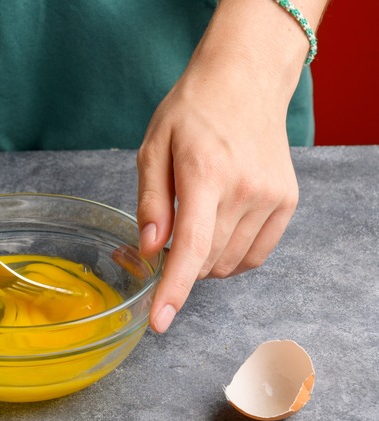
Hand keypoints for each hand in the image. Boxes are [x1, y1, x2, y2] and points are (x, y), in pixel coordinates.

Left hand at [136, 49, 299, 333]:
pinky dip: (230, 257)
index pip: (192, 247)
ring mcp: (272, 197)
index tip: (160, 323)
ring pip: (230, 263)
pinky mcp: (287, 202)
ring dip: (204, 260)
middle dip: (178, 264)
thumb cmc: (191, 111)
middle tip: (164, 238)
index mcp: (206, 174)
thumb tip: (150, 250)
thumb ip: (151, 202)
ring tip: (193, 222)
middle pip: (207, 260)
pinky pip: (254, 255)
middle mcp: (245, 190)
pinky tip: (216, 231)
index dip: (173, 290)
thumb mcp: (154, 147)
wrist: (244, 81)